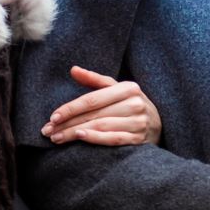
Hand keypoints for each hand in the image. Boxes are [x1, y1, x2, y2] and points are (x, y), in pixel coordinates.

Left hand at [40, 66, 161, 145]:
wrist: (160, 124)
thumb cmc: (132, 104)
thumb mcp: (117, 88)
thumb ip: (95, 81)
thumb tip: (73, 69)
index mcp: (128, 88)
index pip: (93, 99)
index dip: (71, 108)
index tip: (53, 116)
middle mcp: (134, 104)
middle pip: (94, 114)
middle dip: (68, 123)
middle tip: (48, 131)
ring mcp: (138, 123)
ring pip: (101, 127)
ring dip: (76, 133)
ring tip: (58, 138)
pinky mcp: (139, 139)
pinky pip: (114, 139)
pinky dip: (96, 139)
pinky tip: (81, 138)